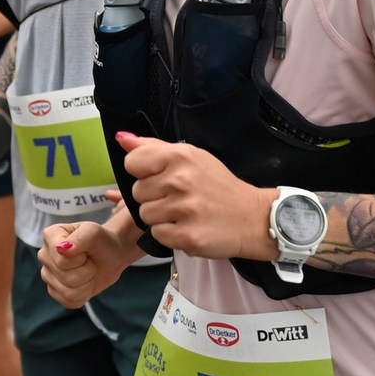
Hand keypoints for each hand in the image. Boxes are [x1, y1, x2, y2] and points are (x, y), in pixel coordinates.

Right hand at [39, 219, 136, 308]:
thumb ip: (80, 238)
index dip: (81, 259)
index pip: (62, 261)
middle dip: (86, 271)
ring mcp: (47, 275)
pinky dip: (84, 294)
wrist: (111, 256)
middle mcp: (44, 255)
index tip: (86, 250)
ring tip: (89, 270)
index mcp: (50, 236)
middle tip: (90, 260)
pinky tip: (86, 281)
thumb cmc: (102, 241)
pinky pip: (70, 302)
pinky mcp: (54, 291)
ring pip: (68, 293)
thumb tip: (61, 249)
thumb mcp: (95, 233)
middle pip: (65, 278)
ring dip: (87, 283)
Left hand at [118, 132, 272, 259]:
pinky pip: (157, 235)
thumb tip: (122, 139)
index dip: (143, 172)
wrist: (252, 217)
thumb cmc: (218, 186)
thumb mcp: (192, 157)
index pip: (132, 162)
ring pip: (145, 215)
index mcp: (180, 156)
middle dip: (153, 197)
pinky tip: (187, 227)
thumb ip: (153, 147)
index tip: (160, 176)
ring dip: (161, 217)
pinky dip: (169, 235)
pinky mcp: (186, 236)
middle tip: (179, 197)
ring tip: (184, 213)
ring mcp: (184, 209)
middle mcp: (180, 180)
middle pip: (137, 192)